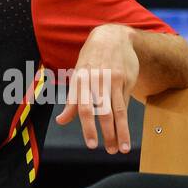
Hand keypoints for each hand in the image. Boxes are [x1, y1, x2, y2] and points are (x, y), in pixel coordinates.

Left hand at [55, 23, 138, 153]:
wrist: (112, 36)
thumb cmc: (91, 60)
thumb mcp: (77, 76)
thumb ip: (72, 100)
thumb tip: (61, 121)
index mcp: (81, 80)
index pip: (85, 108)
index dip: (88, 127)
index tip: (92, 144)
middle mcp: (97, 80)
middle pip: (103, 111)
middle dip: (107, 133)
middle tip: (108, 151)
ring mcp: (114, 79)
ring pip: (118, 110)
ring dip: (121, 131)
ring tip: (121, 148)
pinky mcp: (126, 79)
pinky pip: (125, 102)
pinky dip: (125, 119)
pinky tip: (125, 133)